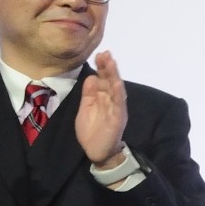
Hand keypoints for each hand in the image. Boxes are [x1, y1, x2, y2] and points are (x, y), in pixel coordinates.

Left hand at [77, 51, 128, 167]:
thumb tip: (91, 77)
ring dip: (114, 75)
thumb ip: (88, 94)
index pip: (103, 79)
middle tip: (105, 53)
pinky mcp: (118, 117)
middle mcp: (111, 100)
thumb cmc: (91, 131)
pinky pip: (119, 104)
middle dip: (108, 66)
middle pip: (110, 80)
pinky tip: (117, 83)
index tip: (99, 54)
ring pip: (116, 88)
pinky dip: (118, 93)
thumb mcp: (85, 109)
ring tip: (111, 62)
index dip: (101, 67)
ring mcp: (116, 108)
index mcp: (102, 97)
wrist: (97, 152)